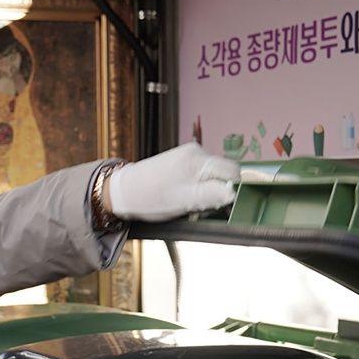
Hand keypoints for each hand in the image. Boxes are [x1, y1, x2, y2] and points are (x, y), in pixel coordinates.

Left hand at [103, 143, 238, 223]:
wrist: (123, 191)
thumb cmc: (150, 198)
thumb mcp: (186, 201)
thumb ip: (214, 195)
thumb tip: (235, 193)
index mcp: (198, 160)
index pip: (234, 172)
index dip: (234, 190)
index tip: (223, 205)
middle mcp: (196, 152)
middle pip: (225, 173)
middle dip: (220, 191)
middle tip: (202, 206)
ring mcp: (189, 155)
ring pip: (214, 175)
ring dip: (209, 191)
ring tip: (190, 202)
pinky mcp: (183, 161)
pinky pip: (203, 174)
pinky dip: (199, 187)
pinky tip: (185, 196)